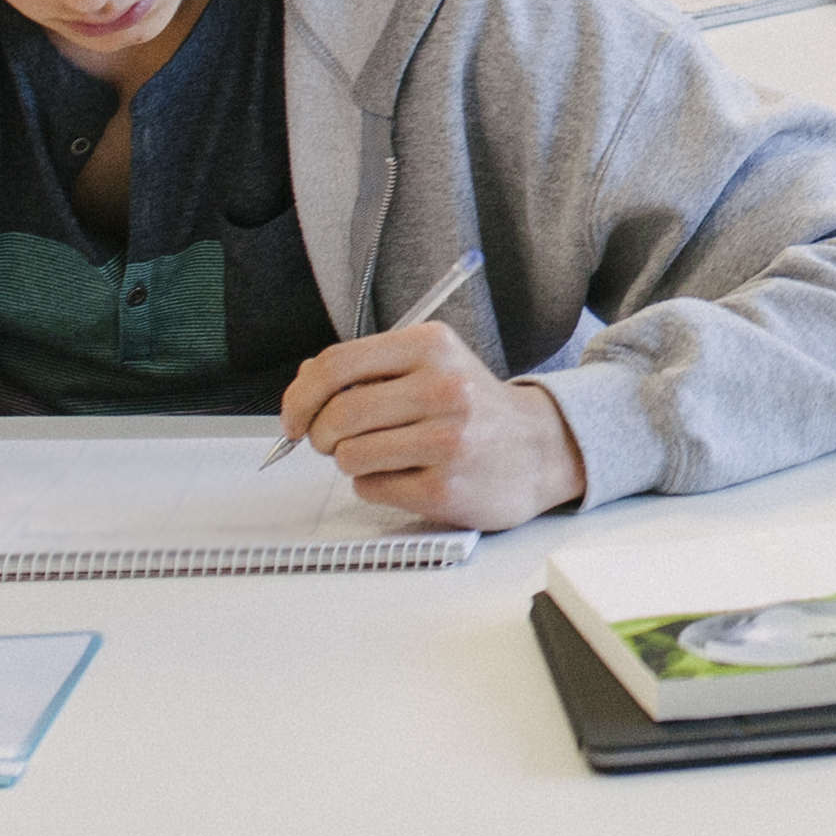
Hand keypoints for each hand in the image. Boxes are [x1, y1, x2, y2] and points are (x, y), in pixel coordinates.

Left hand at [272, 323, 583, 527]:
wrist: (541, 448)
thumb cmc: (474, 407)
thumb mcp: (432, 366)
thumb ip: (370, 369)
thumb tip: (303, 386)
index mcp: (432, 347)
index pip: (336, 364)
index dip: (300, 396)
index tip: (293, 417)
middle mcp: (444, 389)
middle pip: (338, 415)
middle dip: (320, 435)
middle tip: (332, 441)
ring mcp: (447, 441)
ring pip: (350, 456)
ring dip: (352, 461)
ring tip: (384, 454)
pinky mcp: (444, 489)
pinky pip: (372, 488)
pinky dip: (377, 485)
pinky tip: (408, 474)